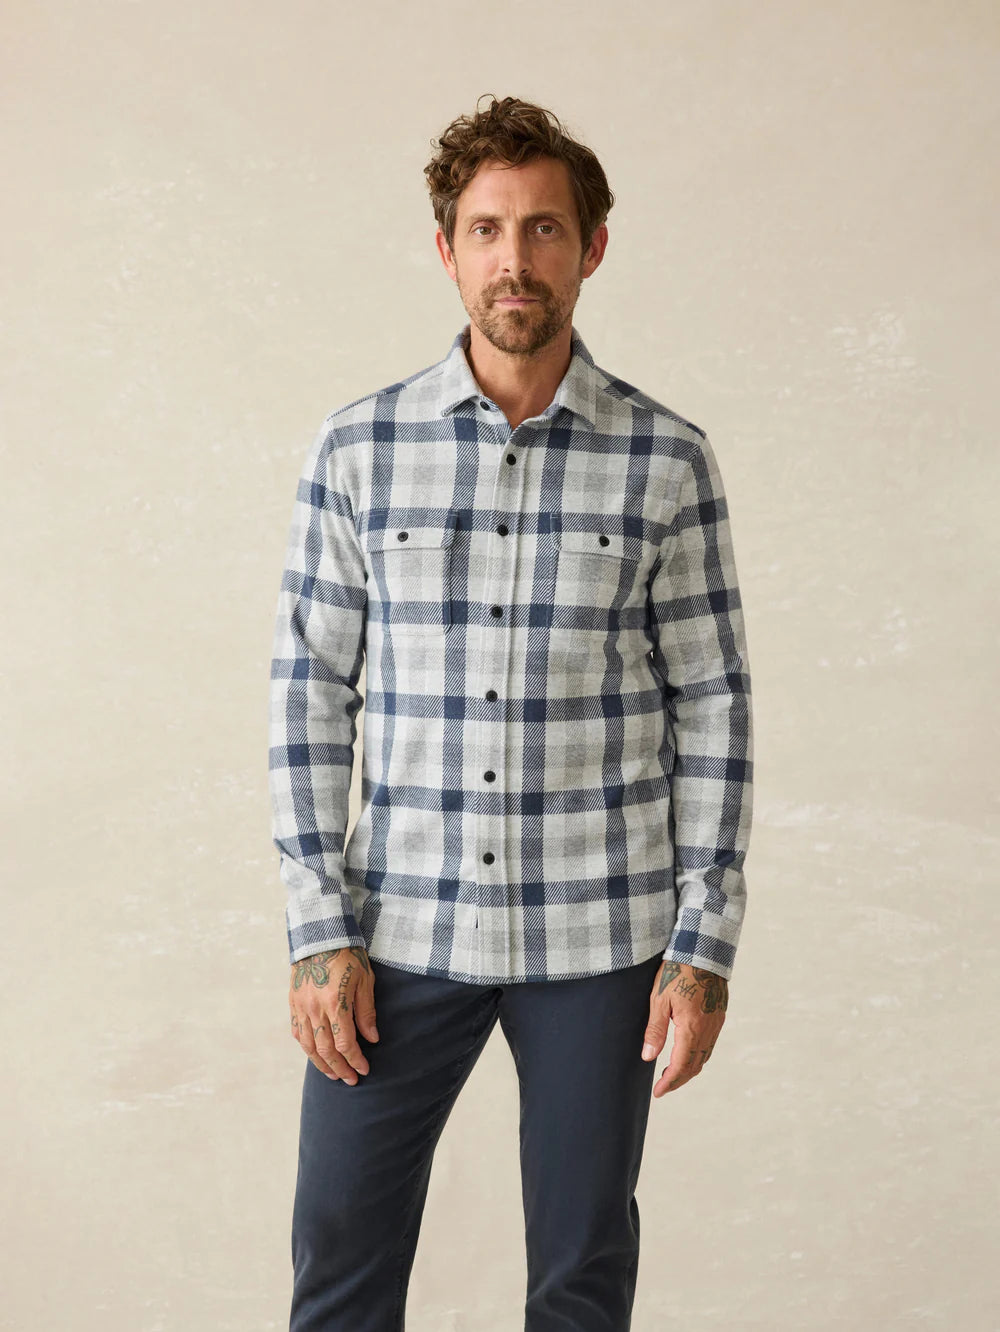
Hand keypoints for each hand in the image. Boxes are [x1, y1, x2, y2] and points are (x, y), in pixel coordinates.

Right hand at [289, 947, 378, 1084]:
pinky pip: (297, 1032)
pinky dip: (306, 1047)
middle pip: (326, 1050)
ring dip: (322, 1064)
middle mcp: (315, 1009)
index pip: (345, 1043)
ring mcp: (301, 1007)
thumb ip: (366, 1011)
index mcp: (335, 1003)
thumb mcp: (364, 980)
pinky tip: (315, 1055)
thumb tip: (372, 1039)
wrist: (320, 934)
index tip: (364, 1069)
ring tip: (333, 1075)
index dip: (355, 1060)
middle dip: (340, 1068)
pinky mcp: (293, 1003)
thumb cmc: (347, 955)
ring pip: (308, 1046)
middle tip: (351, 1080)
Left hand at [641, 961, 727, 1096]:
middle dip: (679, 1080)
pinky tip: (687, 1053)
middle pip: (695, 1066)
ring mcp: (716, 1023)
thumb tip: (648, 1057)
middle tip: (663, 1087)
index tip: (658, 1092)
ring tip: (672, 1073)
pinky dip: (698, 1056)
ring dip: (689, 1069)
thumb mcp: (659, 1000)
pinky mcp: (719, 1015)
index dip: (669, 1082)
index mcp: (692, 1028)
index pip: (681, 1065)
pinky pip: (710, 1044)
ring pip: (705, 1057)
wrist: (702, 950)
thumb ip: (655, 1030)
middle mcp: (708, 1030)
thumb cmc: (677, 972)